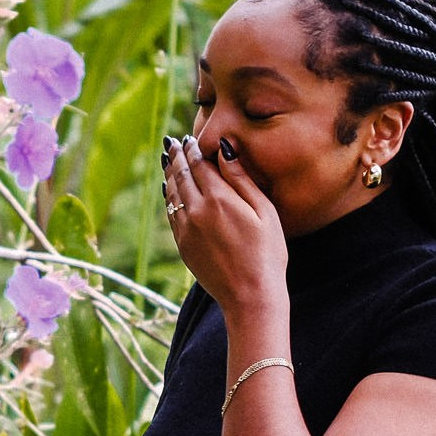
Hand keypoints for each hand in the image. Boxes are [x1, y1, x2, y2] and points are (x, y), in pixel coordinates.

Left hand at [163, 134, 287, 315]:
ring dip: (169, 174)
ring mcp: (186, 230)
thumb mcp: (264, 212)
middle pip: (181, 176)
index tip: (190, 138)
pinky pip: (171, 214)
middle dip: (177, 157)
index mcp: (219, 199)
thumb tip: (225, 150)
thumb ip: (242, 179)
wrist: (250, 296)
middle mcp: (197, 211)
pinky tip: (170, 191)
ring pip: (172, 194)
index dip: (193, 149)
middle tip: (173, 143)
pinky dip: (169, 197)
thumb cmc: (267, 254)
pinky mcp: (183, 246)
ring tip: (169, 160)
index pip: (199, 164)